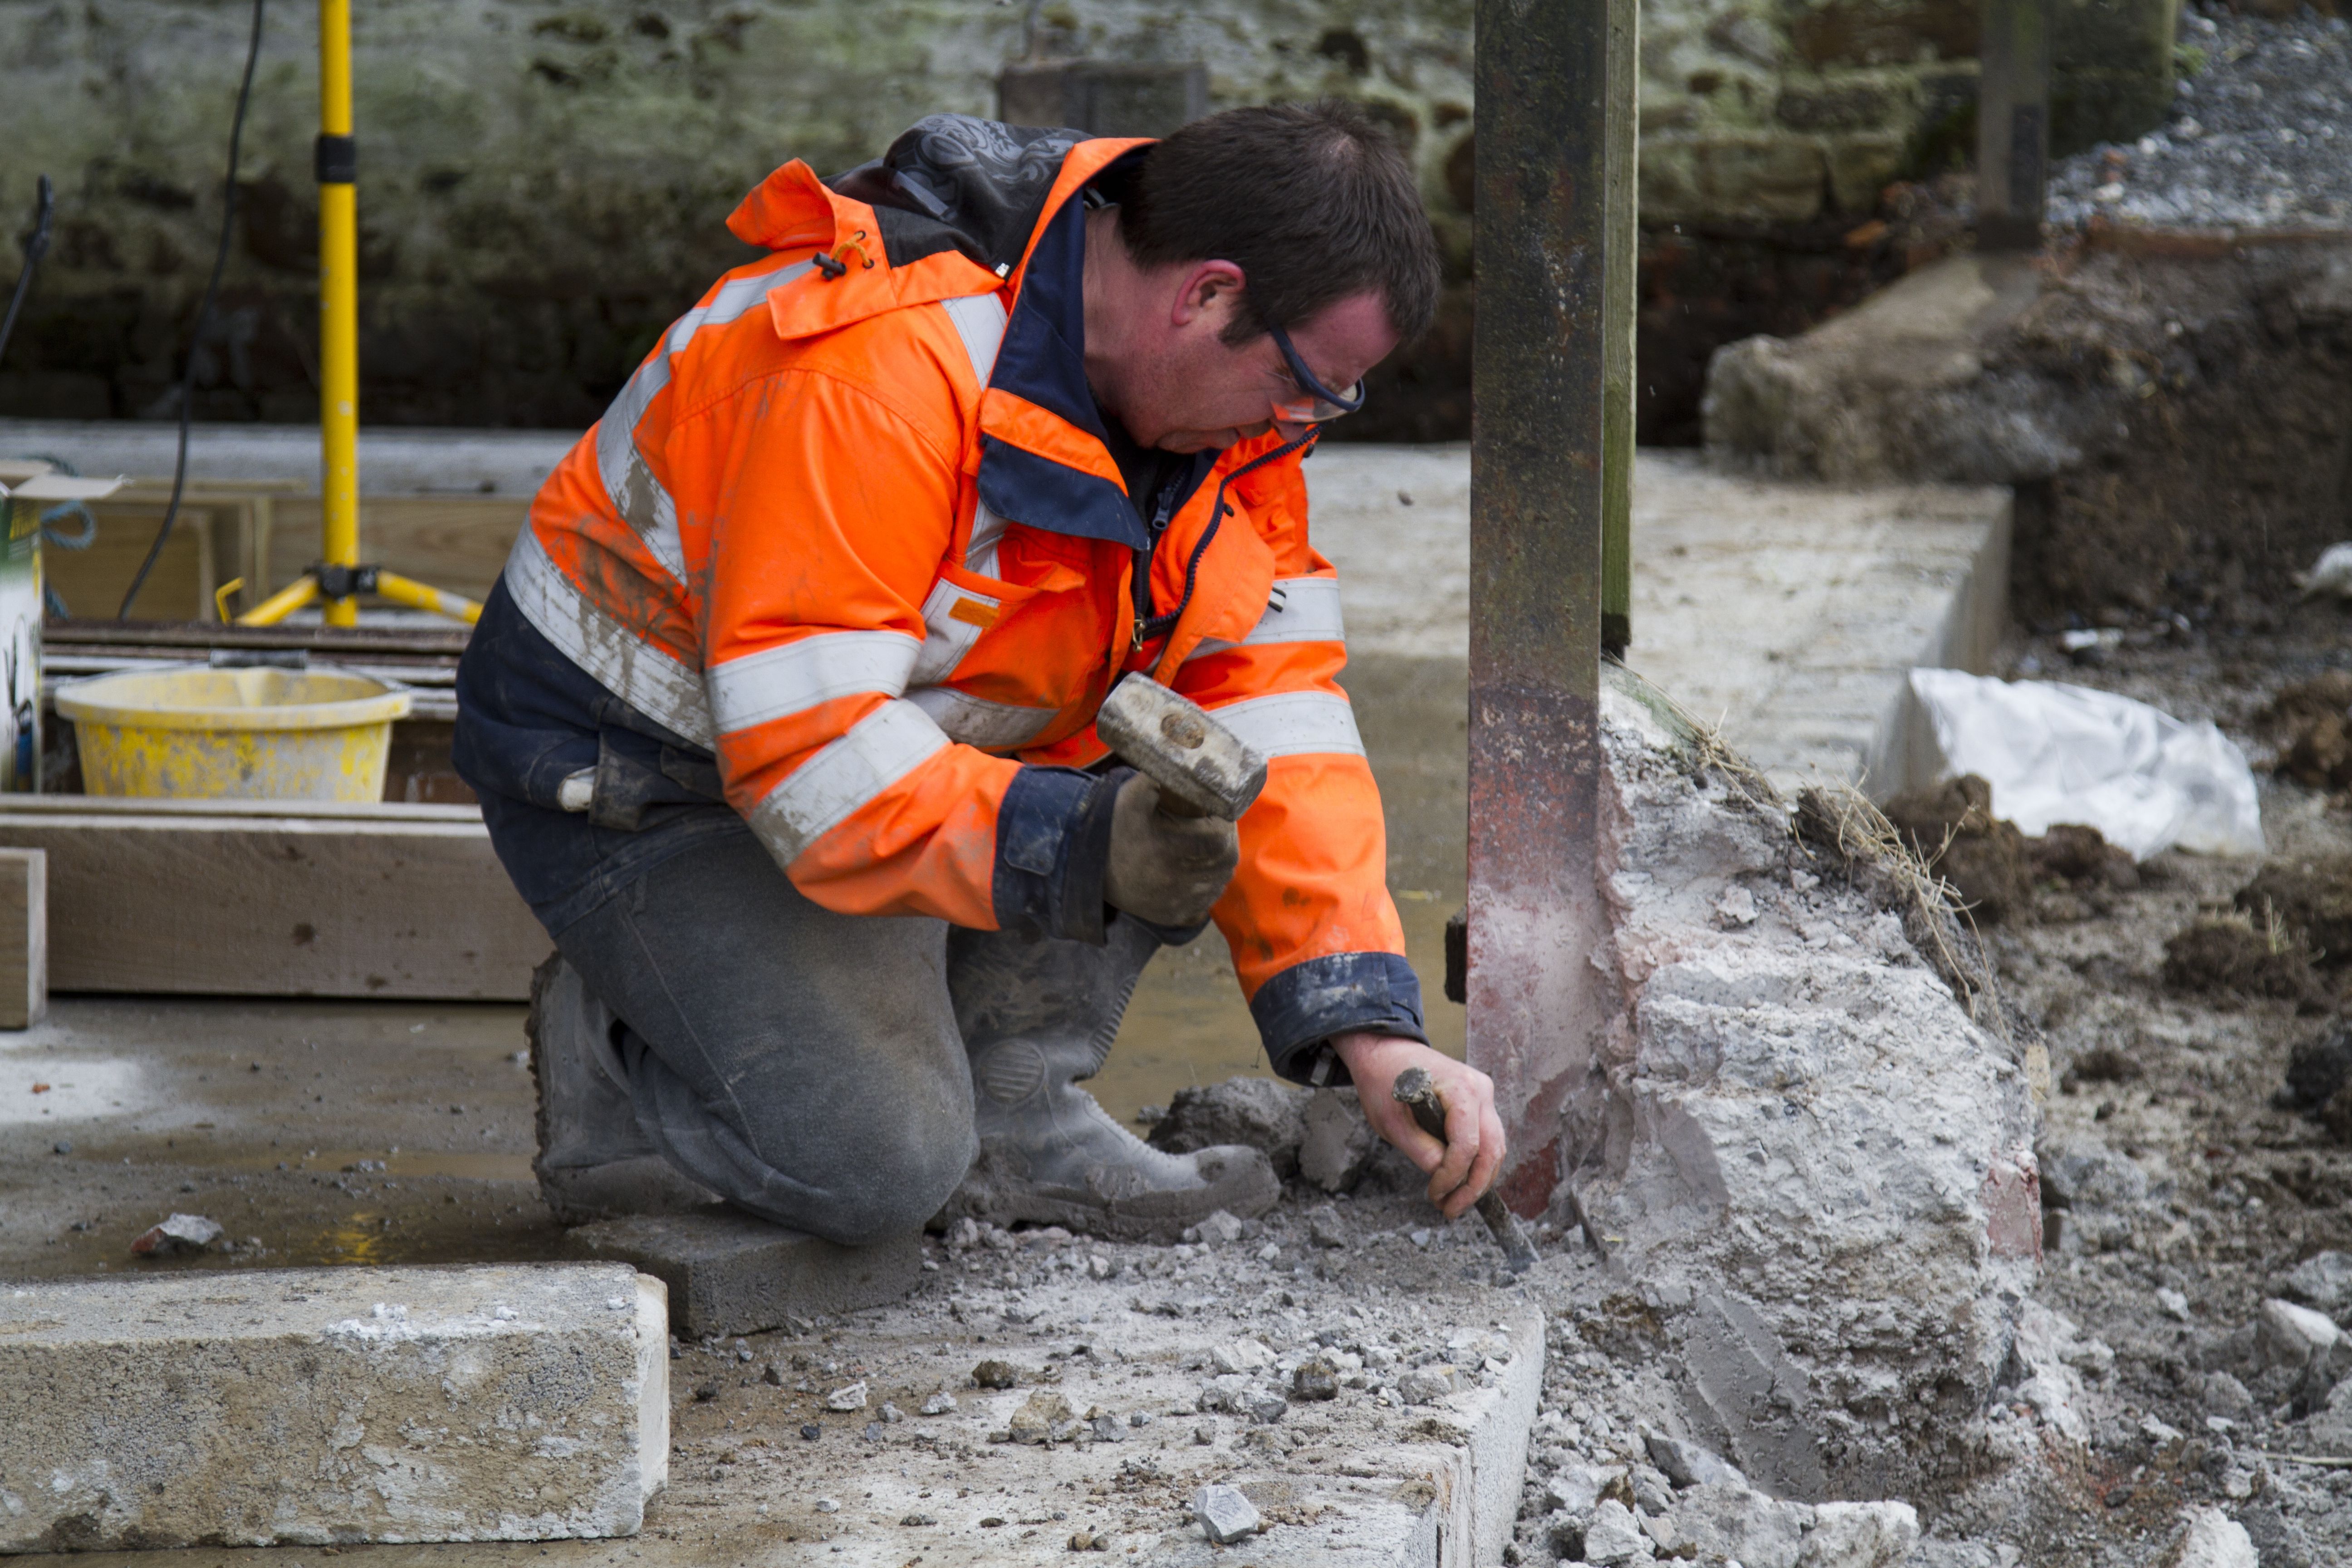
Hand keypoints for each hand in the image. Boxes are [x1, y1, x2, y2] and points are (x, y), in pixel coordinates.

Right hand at [1102, 773, 1238, 926]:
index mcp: (1168, 849)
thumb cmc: (1115, 825)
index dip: (1225, 826)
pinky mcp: (1173, 917)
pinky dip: (1207, 886)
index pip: (1220, 840)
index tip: (1217, 816)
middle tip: (1216, 830)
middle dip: (1225, 844)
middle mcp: (1174, 881)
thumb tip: (1192, 761)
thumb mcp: (1134, 794)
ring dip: (1218, 864)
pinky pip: (1206, 902)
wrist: (1090, 865)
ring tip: (1206, 848)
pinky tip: (1196, 871)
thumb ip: (1163, 776)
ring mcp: (1175, 902)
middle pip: (1225, 863)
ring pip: (1218, 882)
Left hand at [1331, 1033, 1505, 1220]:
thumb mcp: (1392, 1122)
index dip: (1453, 1176)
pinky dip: (1476, 1164)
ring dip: (1478, 1180)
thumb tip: (1444, 1179)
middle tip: (1451, 1210)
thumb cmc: (1384, 1081)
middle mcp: (1480, 1089)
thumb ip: (1421, 1151)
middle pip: (1492, 1149)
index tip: (1435, 1195)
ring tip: (1453, 1202)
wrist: (1385, 1052)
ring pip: (1495, 1147)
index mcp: (1460, 1088)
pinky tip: (1459, 1183)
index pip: (1467, 1144)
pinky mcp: (1480, 1103)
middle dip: (1473, 1186)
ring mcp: (1484, 1094)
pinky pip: (1487, 1139)